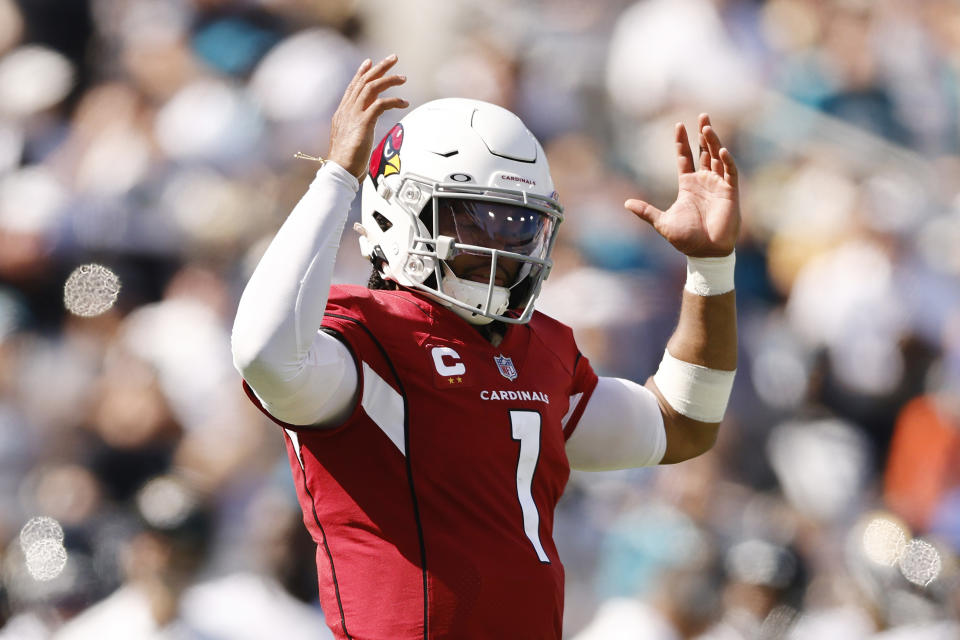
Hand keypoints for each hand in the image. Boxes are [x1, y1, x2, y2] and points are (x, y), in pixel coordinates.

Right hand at [327, 55, 407, 179]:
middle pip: (363, 81)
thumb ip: (356, 130)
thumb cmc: (346, 162)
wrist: (340, 171)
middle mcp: (347, 110)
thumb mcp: (350, 140)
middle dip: (379, 68)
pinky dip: (393, 100)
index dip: (362, 73)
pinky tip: (404, 102)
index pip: (352, 87)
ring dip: (389, 80)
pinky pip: (380, 104)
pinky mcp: (363, 122)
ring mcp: (354, 115)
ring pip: (372, 87)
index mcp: (342, 113)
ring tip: (403, 78)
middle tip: (393, 58)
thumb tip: (364, 131)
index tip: (370, 62)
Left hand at [624, 114, 739, 256]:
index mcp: (688, 185)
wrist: (705, 253)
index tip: (679, 125)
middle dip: (703, 134)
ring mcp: (718, 185)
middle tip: (702, 116)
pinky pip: (730, 172)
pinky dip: (726, 161)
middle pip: (704, 152)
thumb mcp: (662, 223)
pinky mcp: (730, 192)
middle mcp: (704, 182)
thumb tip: (626, 204)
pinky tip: (720, 150)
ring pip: (717, 157)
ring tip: (707, 127)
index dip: (682, 142)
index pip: (685, 158)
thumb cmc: (686, 239)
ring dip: (713, 142)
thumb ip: (646, 212)